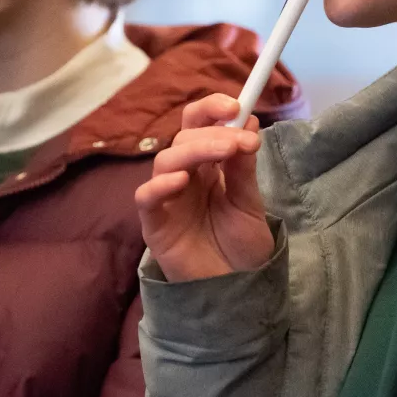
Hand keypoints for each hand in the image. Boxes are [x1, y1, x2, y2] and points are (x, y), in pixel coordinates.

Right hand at [135, 94, 274, 281]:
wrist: (236, 291)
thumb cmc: (240, 247)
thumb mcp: (250, 203)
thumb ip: (244, 167)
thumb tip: (249, 123)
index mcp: (208, 166)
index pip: (199, 124)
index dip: (212, 109)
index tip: (236, 105)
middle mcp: (185, 176)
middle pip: (184, 137)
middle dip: (213, 133)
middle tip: (241, 141)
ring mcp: (167, 198)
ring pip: (166, 160)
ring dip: (195, 151)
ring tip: (224, 153)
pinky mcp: (154, 223)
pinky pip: (146, 198)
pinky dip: (159, 186)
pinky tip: (180, 181)